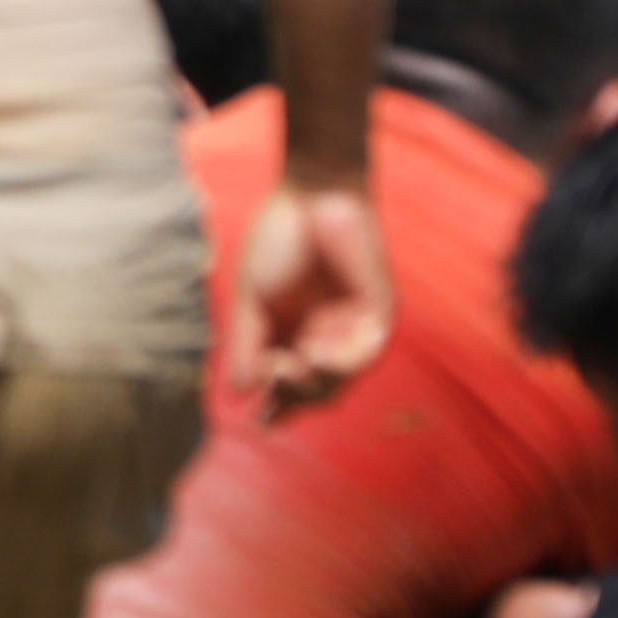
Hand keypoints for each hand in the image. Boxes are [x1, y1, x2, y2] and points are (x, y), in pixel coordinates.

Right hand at [221, 171, 393, 411]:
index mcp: (293, 334)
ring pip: (340, 381)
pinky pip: (365, 356)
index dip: (275, 406)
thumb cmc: (278, 239)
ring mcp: (353, 330)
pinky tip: (314, 355)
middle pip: (314, 391)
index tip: (258, 422)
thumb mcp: (252, 299)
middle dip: (292, 396)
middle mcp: (326, 338)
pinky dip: (340, 365)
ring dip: (313, 384)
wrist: (313, 194)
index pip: (288, 383)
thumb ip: (248, 345)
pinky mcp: (378, 316)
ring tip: (287, 369)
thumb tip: (240, 393)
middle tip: (271, 380)